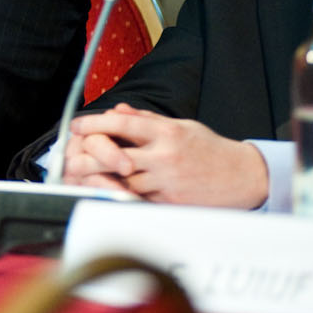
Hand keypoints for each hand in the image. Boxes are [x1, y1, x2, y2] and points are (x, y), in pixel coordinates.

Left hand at [63, 103, 269, 208]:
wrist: (244, 176)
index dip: (94, 124)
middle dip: (87, 157)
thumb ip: (147, 120)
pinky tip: (103, 193)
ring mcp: (167, 180)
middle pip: (116, 155)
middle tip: (67, 158)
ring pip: (123, 180)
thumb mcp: (182, 126)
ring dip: (99, 179)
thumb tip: (119, 111)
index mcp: (166, 132)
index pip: (122, 124)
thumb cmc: (212, 149)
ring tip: (78, 178)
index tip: (76, 126)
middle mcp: (165, 155)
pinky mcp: (171, 201)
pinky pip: (139, 199)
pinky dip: (120, 196)